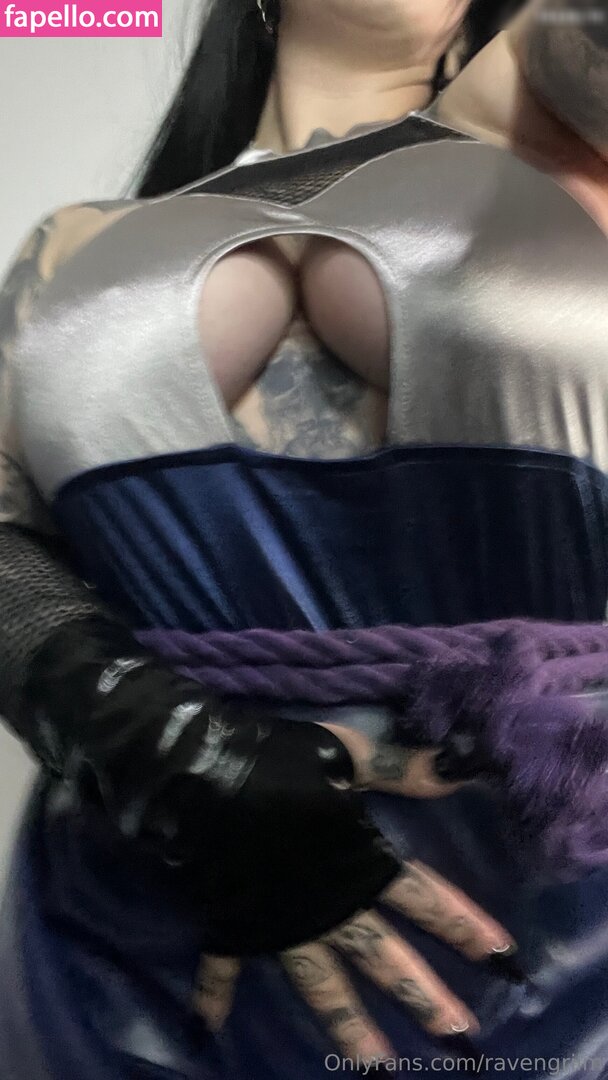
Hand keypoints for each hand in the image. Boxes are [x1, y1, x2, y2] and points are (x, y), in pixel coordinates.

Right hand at [193, 725, 515, 1052]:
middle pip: (382, 958)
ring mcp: (280, 923)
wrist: (197, 776)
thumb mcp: (344, 753)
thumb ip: (398, 767)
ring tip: (375, 1071)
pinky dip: (214, 993)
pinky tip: (207, 1028)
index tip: (503, 959)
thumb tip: (456, 767)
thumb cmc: (276, 761)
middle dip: (422, 996)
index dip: (462, 924)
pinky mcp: (234, 921)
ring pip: (319, 985)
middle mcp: (326, 907)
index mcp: (356, 863)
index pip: (421, 897)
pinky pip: (223, 965)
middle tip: (460, 1037)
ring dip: (347, 1025)